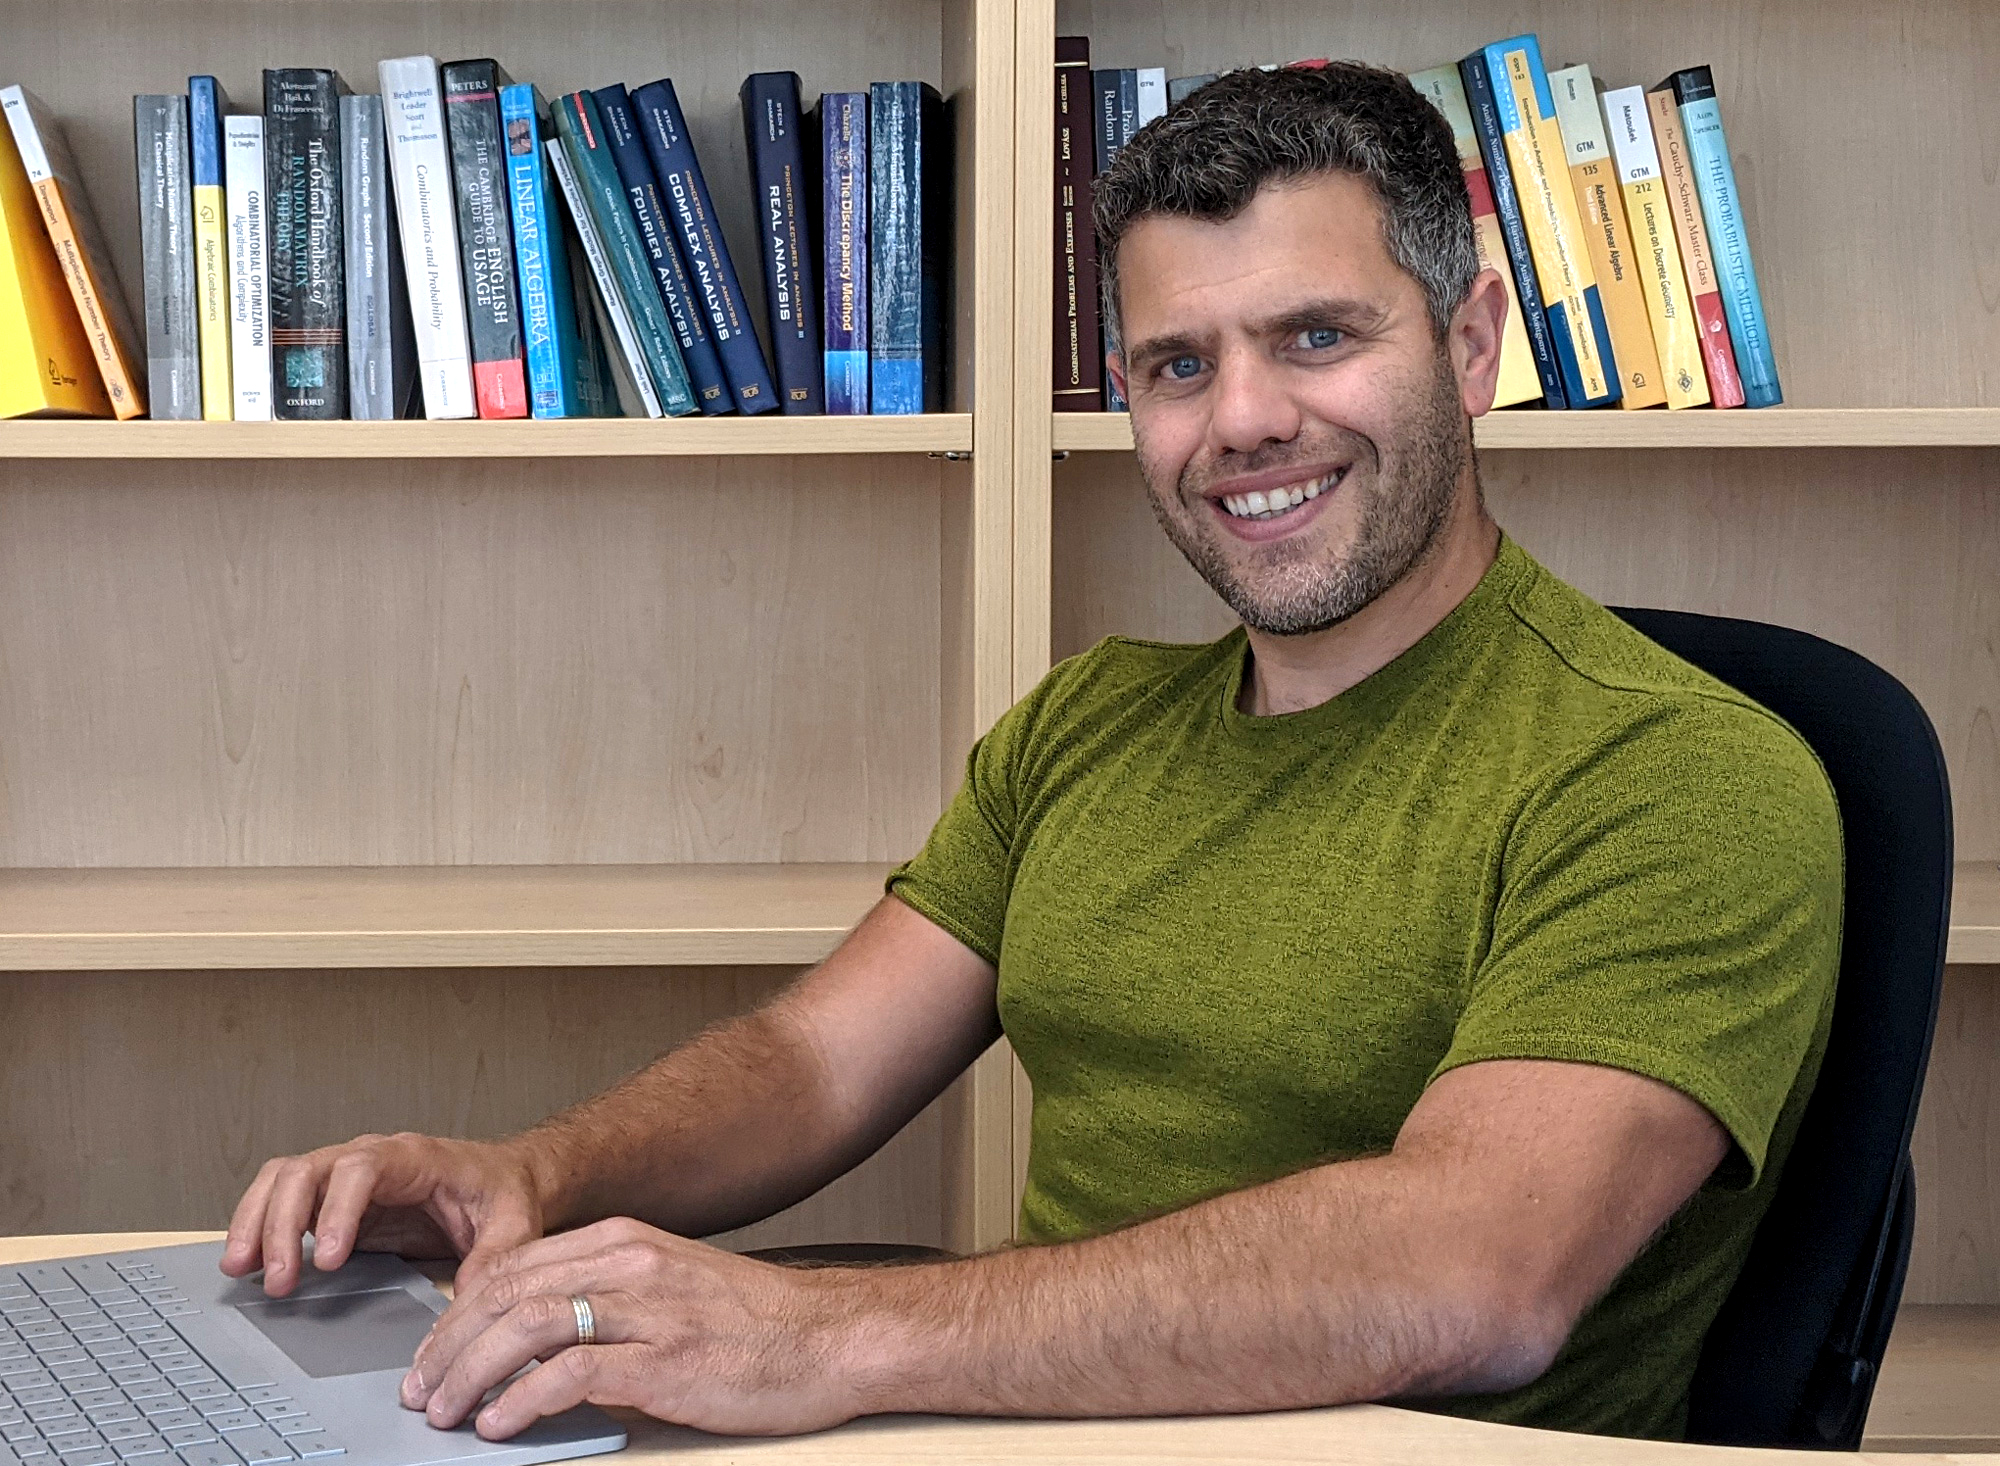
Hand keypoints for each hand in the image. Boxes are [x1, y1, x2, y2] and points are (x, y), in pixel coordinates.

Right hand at [221, 1132, 548, 1297]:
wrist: (504, 1178)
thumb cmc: (505, 1194)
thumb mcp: (515, 1225)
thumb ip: (496, 1258)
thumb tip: (470, 1298)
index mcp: (417, 1158)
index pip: (363, 1169)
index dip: (338, 1210)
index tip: (328, 1259)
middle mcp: (375, 1158)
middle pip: (310, 1169)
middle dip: (283, 1221)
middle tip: (278, 1278)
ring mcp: (349, 1175)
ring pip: (287, 1178)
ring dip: (258, 1220)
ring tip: (243, 1270)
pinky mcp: (336, 1198)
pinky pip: (286, 1198)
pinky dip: (260, 1224)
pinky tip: (250, 1263)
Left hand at [400, 1218, 872, 1437]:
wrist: (830, 1339)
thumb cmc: (755, 1324)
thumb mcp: (671, 1288)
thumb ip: (607, 1298)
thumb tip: (533, 1339)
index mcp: (625, 1242)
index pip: (512, 1268)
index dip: (458, 1313)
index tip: (432, 1355)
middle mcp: (630, 1264)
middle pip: (506, 1294)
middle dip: (448, 1346)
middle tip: (421, 1390)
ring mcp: (648, 1310)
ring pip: (527, 1327)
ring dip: (471, 1373)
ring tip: (446, 1412)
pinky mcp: (666, 1359)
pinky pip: (571, 1373)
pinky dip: (522, 1400)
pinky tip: (500, 1423)